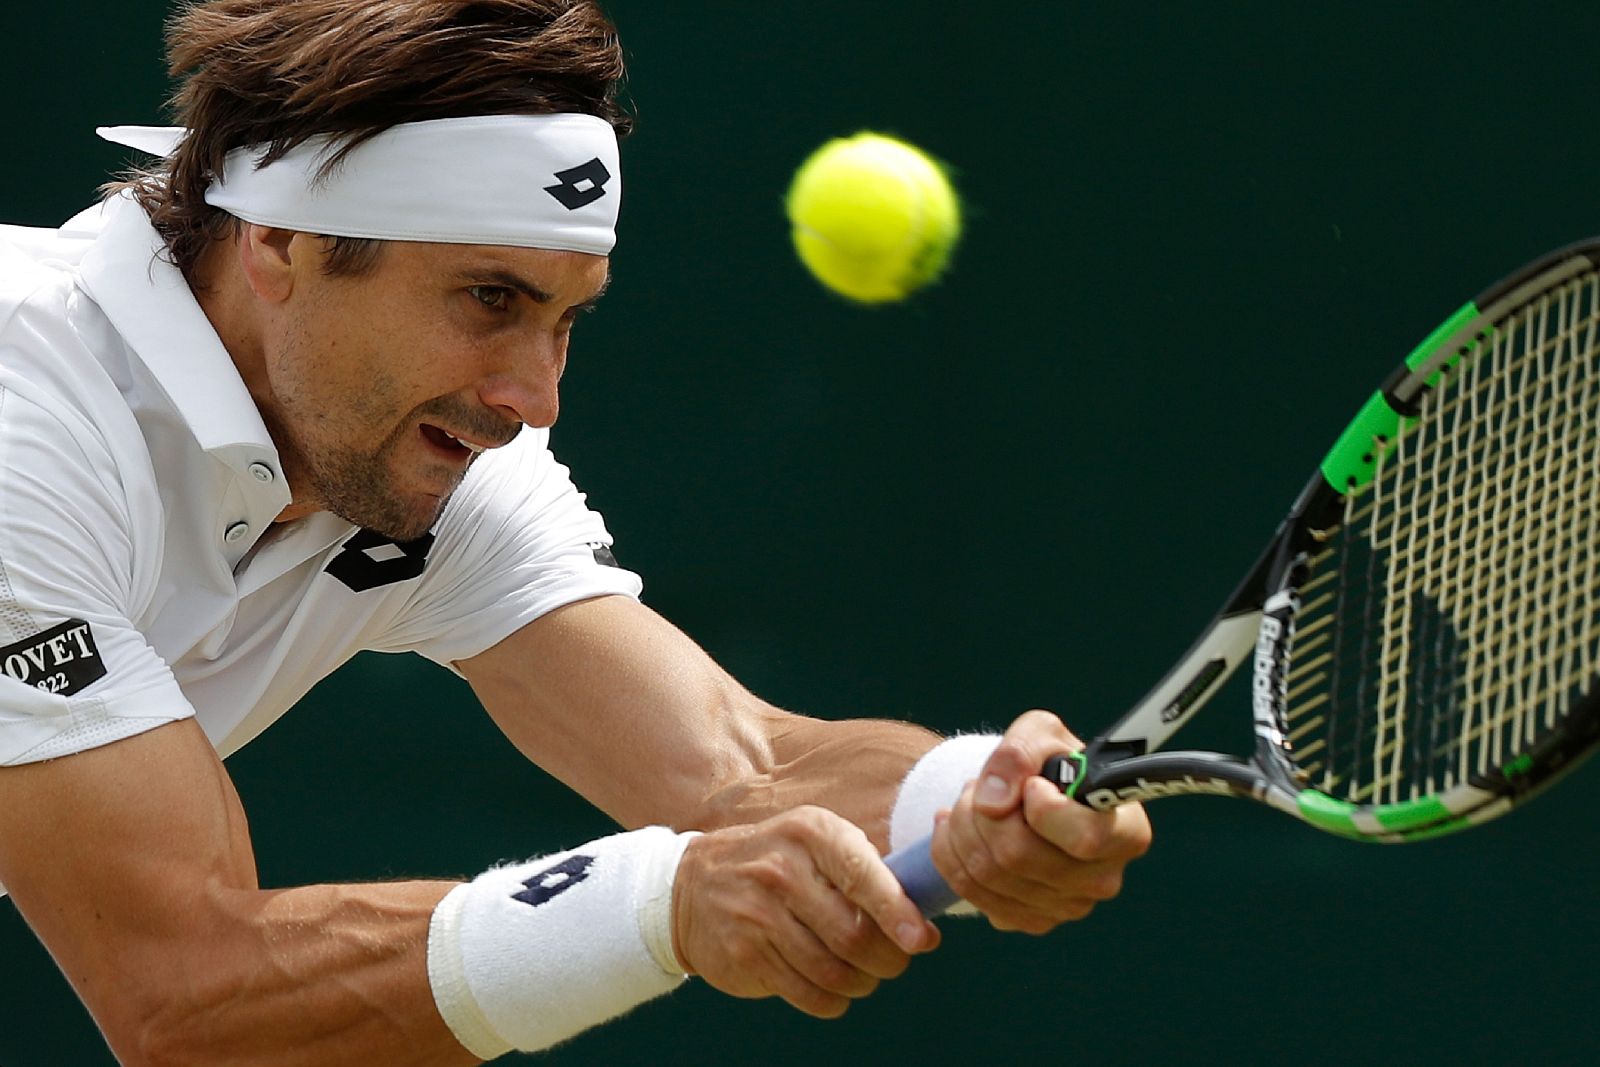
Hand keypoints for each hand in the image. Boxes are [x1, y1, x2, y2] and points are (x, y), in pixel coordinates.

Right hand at [672, 806, 939, 1017]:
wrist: (694, 884)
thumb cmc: (779, 862)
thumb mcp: (816, 843)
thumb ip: (868, 872)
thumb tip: (925, 921)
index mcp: (812, 833)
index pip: (864, 876)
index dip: (899, 913)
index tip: (922, 940)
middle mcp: (783, 870)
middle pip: (854, 935)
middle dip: (888, 959)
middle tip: (895, 961)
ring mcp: (758, 913)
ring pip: (833, 971)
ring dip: (862, 983)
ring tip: (865, 976)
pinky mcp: (744, 952)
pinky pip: (806, 993)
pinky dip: (833, 1001)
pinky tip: (835, 990)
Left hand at [931, 710, 1151, 932]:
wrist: (1034, 793)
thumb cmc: (1050, 761)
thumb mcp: (1040, 733)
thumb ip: (1019, 753)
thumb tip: (993, 802)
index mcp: (1126, 832)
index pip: (1084, 837)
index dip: (1044, 809)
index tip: (1032, 785)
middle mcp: (1103, 878)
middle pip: (1018, 855)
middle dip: (980, 811)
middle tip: (979, 785)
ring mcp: (1068, 907)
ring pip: (987, 873)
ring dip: (962, 828)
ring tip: (970, 801)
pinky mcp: (1032, 920)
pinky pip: (972, 892)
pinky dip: (951, 854)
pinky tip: (960, 829)